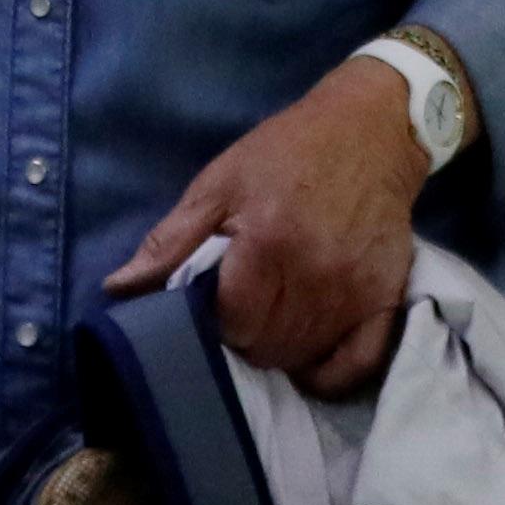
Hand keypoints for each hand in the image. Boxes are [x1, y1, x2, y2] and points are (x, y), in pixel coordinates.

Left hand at [113, 60, 426, 395]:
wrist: (371, 129)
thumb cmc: (286, 153)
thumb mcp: (219, 182)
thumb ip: (170, 240)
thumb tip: (117, 289)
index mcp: (268, 242)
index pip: (232, 324)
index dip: (215, 320)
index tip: (215, 301)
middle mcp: (316, 273)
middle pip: (266, 348)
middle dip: (244, 337)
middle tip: (243, 309)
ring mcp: (356, 290)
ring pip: (303, 357)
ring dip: (279, 350)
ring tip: (272, 319)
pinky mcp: (387, 297)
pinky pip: (358, 363)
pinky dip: (329, 374)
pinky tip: (309, 362)